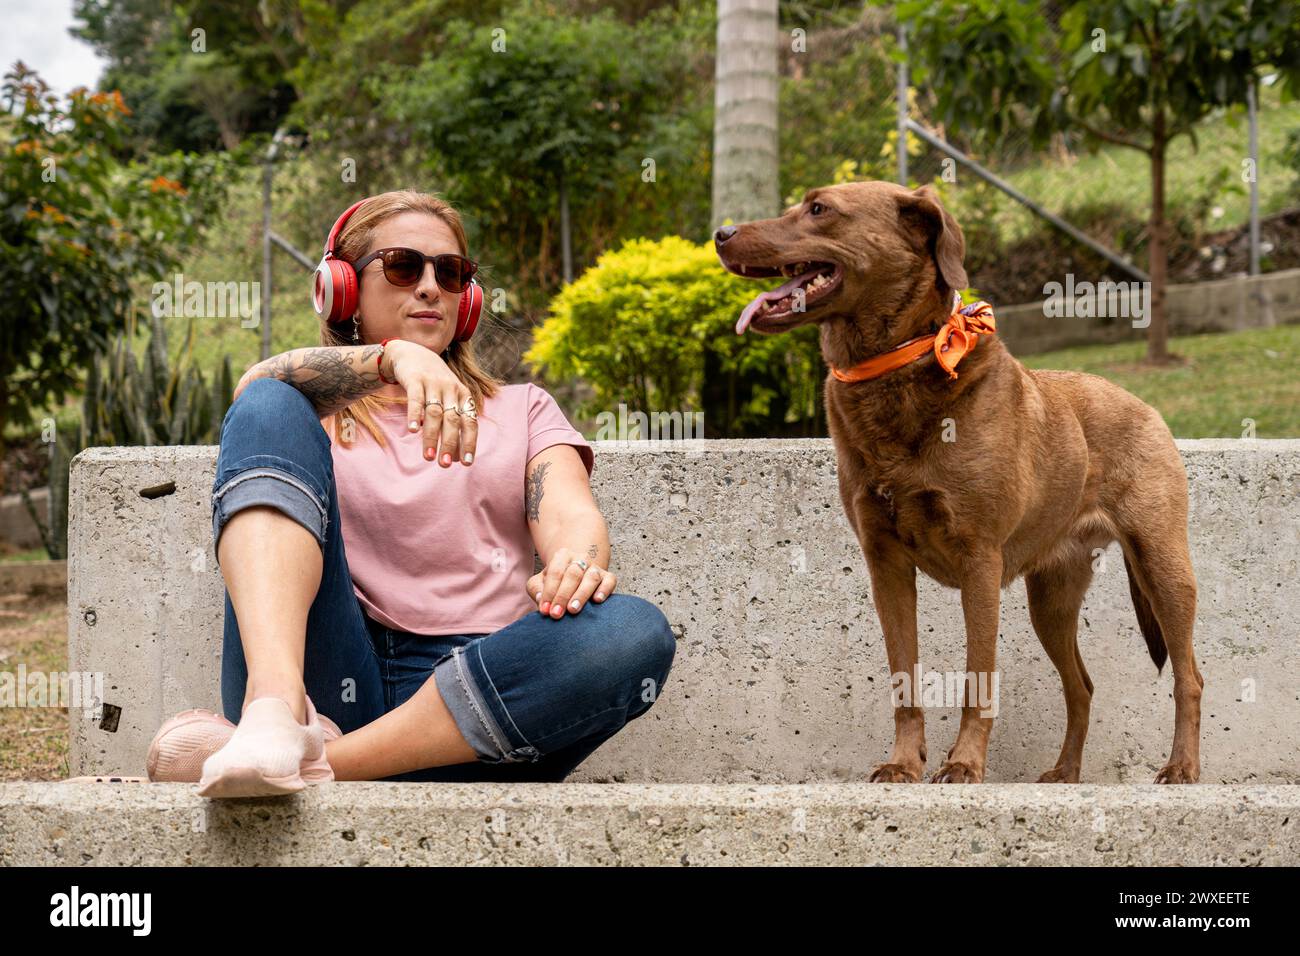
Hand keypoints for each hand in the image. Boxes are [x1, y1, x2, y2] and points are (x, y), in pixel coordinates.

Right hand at [384, 339, 477, 466]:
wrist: (412, 353)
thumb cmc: (433, 384)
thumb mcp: (448, 398)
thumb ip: (452, 423)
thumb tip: (454, 457)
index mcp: (463, 396)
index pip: (470, 422)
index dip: (469, 442)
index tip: (466, 462)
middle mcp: (451, 389)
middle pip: (453, 421)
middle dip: (450, 444)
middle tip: (445, 465)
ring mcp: (433, 383)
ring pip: (435, 413)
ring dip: (431, 436)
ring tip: (428, 457)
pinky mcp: (415, 379)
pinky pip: (416, 399)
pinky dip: (415, 415)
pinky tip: (413, 430)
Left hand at [527, 548, 616, 618]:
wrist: (574, 575)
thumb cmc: (555, 582)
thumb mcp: (540, 582)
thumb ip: (536, 589)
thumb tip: (541, 599)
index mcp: (562, 556)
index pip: (555, 572)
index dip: (549, 592)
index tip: (545, 610)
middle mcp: (581, 558)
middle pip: (573, 574)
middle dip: (564, 595)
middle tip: (557, 613)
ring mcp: (595, 567)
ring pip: (591, 577)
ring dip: (581, 594)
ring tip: (573, 610)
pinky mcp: (608, 577)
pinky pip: (609, 581)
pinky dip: (604, 590)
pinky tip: (597, 600)